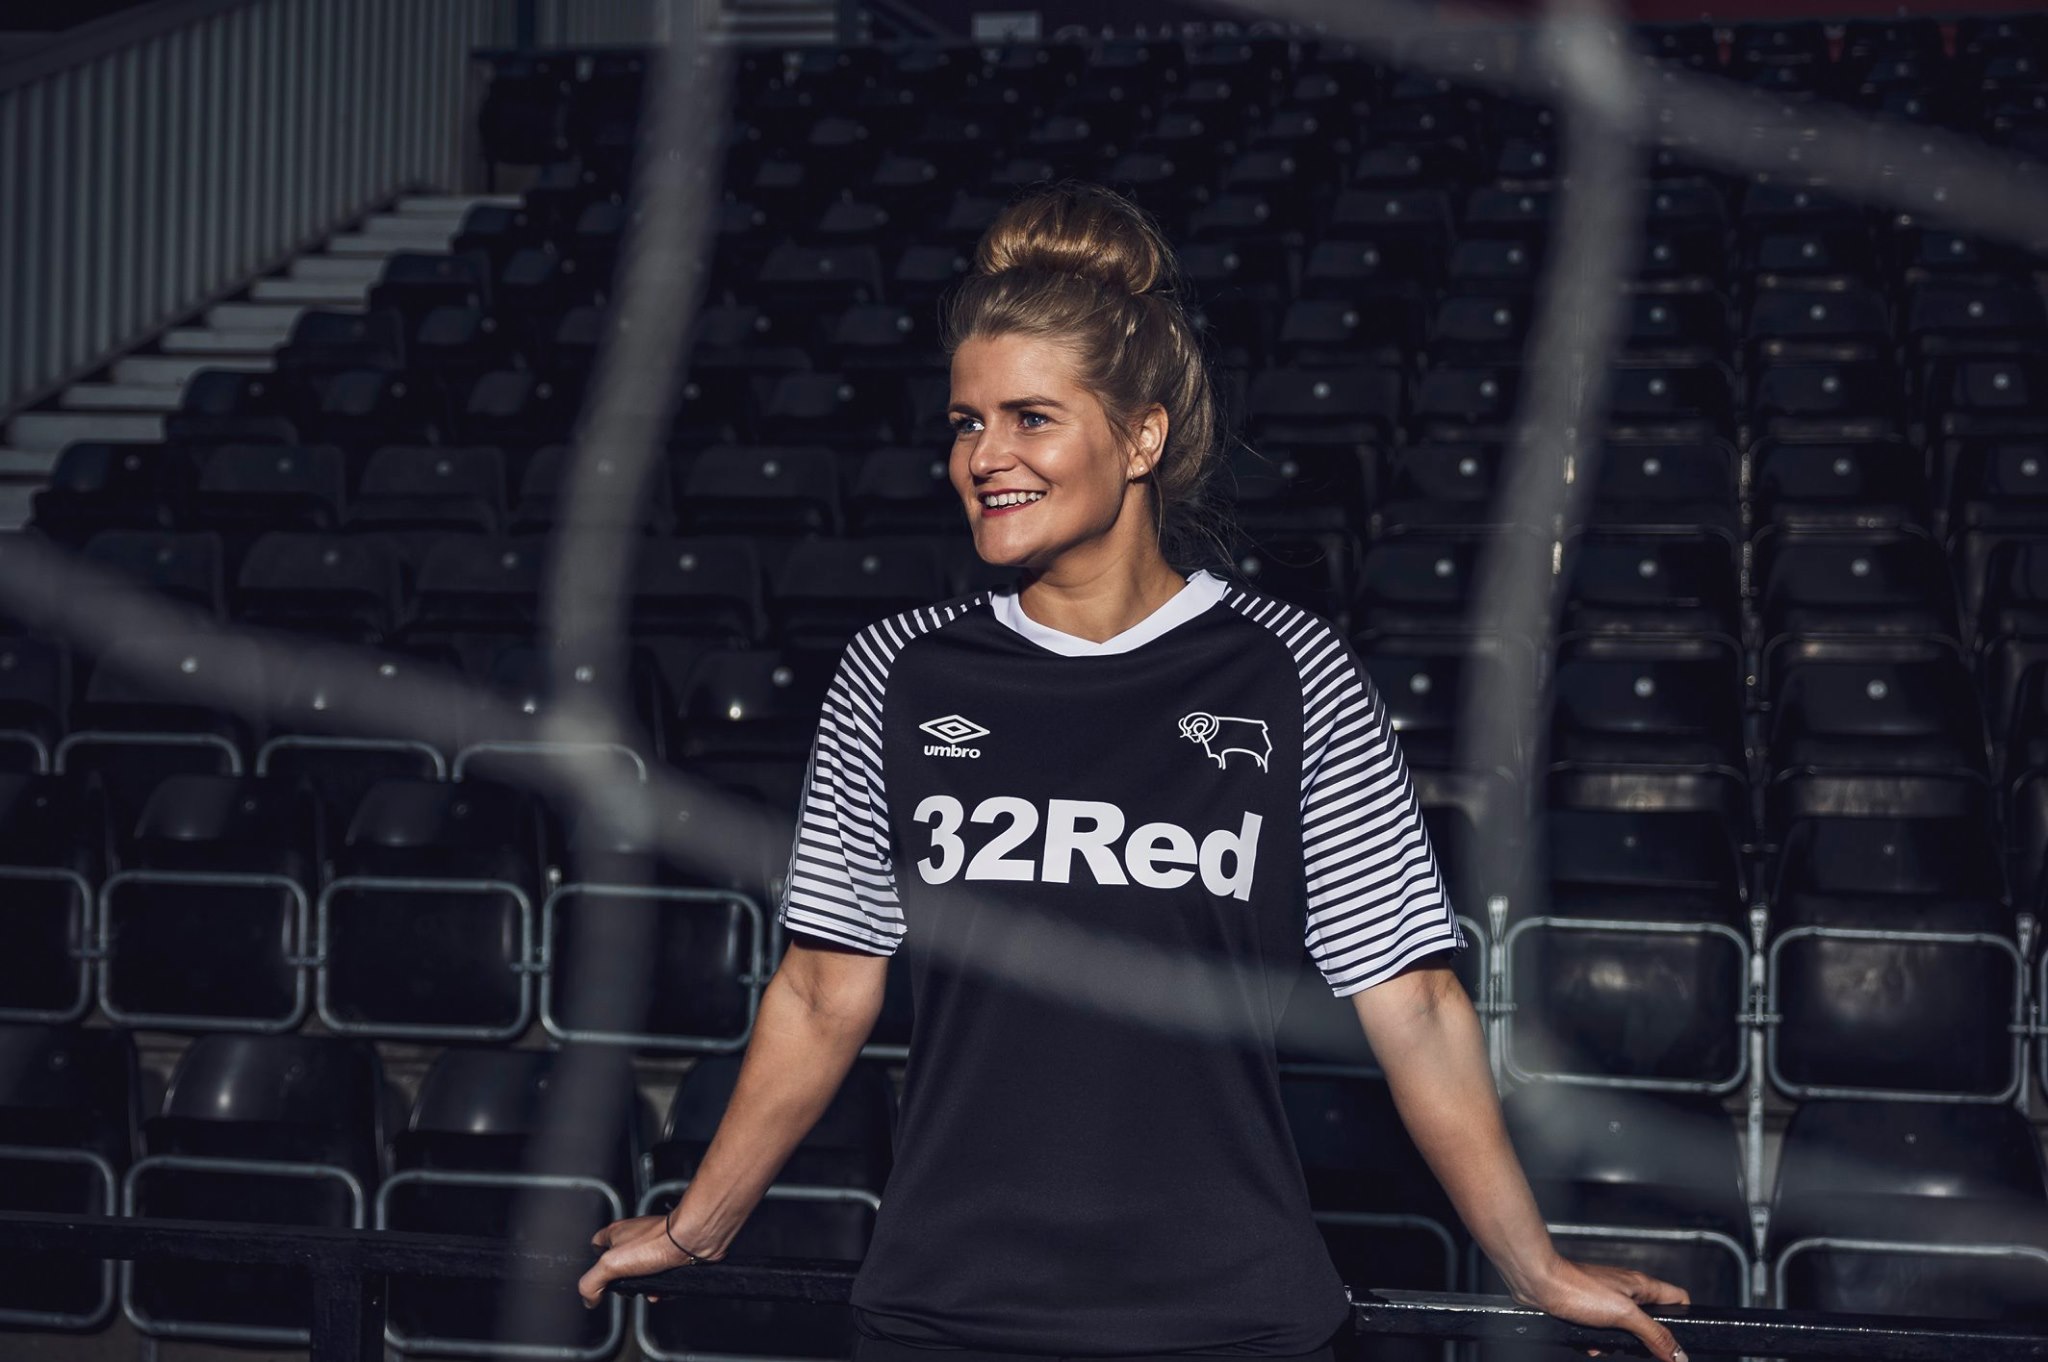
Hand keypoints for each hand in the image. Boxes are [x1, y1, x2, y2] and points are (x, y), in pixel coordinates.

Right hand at [578, 1213, 723, 1308]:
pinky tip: (663, 1289)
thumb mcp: (611, 1265)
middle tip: (629, 1287)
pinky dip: (661, 1287)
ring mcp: (654, 1245)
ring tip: (650, 1289)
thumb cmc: (656, 1242)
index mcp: (616, 1233)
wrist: (692, 1241)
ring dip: (645, 1288)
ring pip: (642, 1274)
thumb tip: (589, 1299)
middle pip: (621, 1267)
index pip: (597, 1246)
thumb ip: (591, 1283)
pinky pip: (661, 1277)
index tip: (600, 1279)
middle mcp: (635, 1237)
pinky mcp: (671, 1255)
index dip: (596, 1265)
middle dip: (625, 1283)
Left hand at [1513, 1257, 1689, 1361]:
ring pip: (1625, 1330)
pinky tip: (1587, 1342)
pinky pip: (1601, 1332)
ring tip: (1603, 1343)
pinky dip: (1596, 1340)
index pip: (1678, 1299)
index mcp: (1642, 1286)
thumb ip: (1654, 1334)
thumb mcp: (1624, 1315)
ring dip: (1615, 1343)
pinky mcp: (1588, 1308)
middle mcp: (1627, 1291)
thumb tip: (1680, 1354)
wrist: (1538, 1283)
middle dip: (1643, 1341)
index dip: (1684, 1318)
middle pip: (1651, 1322)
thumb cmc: (1577, 1288)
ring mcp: (1607, 1299)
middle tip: (1633, 1347)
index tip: (1677, 1340)